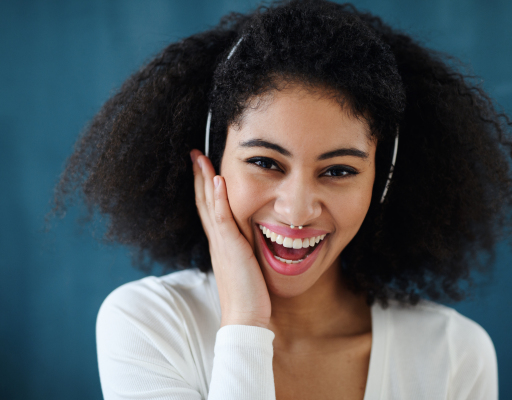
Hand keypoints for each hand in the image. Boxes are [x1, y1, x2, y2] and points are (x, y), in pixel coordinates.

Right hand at [190, 149, 270, 328]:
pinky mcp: (231, 247)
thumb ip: (244, 248)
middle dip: (199, 176)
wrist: (245, 317)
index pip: (209, 208)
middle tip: (195, 153)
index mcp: (220, 243)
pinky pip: (222, 218)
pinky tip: (217, 180)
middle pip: (204, 201)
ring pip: (208, 204)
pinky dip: (218, 198)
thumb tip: (252, 238)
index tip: (203, 167)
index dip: (205, 187)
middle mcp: (217, 240)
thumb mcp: (246, 264)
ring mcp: (222, 243)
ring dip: (205, 179)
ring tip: (200, 157)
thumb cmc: (249, 294)